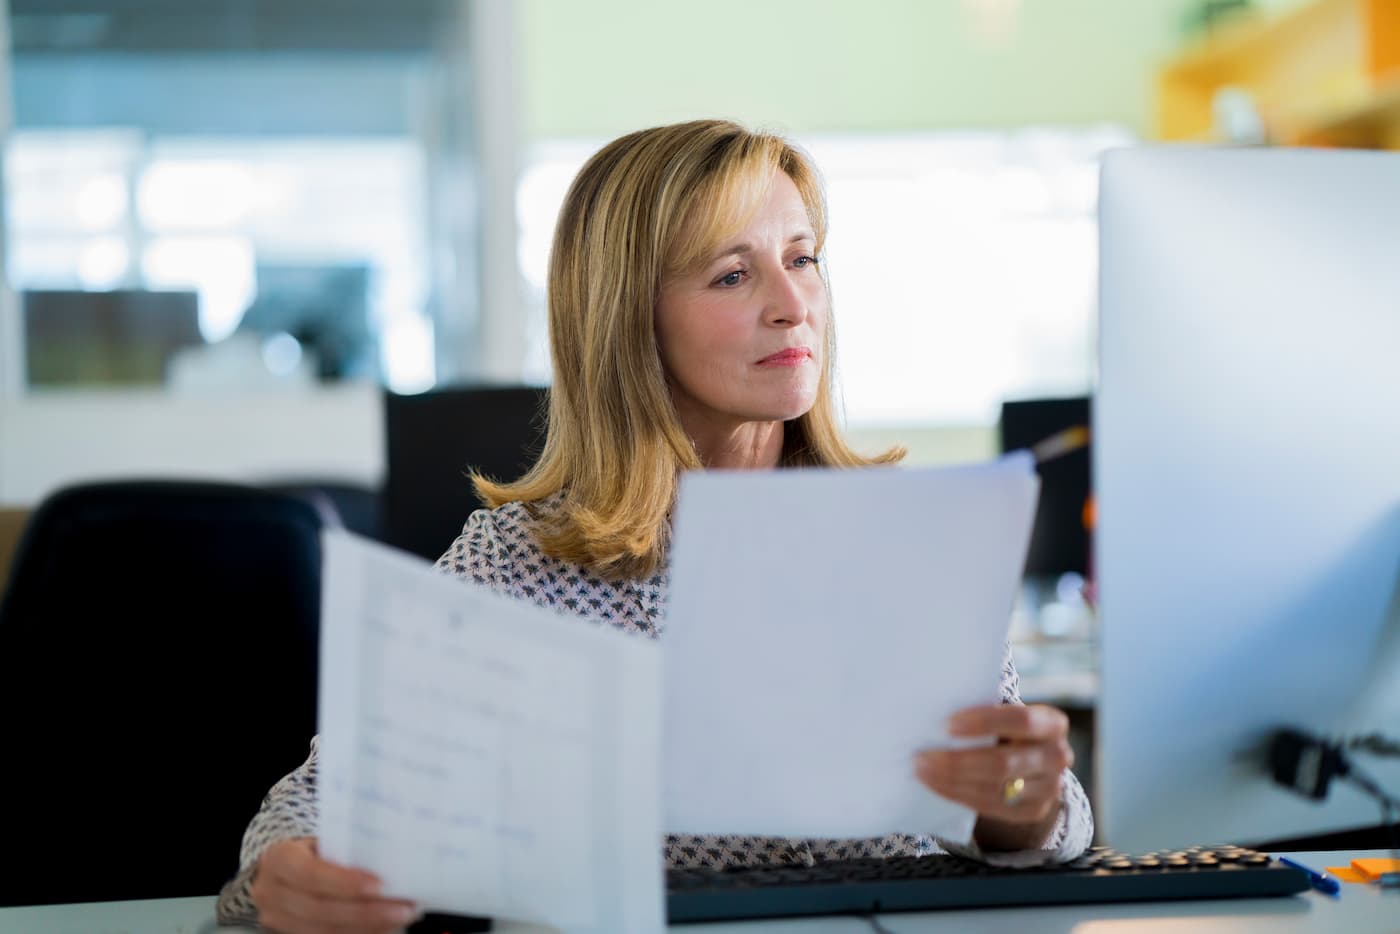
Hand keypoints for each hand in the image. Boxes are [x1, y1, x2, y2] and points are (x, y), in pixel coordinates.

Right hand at [251, 837, 418, 933]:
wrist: (291, 868)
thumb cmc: (317, 850)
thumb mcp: (324, 841)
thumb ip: (350, 851)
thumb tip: (397, 862)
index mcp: (279, 859)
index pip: (310, 874)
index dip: (344, 883)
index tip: (380, 885)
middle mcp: (271, 892)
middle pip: (318, 909)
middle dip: (365, 912)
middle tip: (404, 909)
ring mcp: (278, 919)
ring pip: (324, 932)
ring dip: (368, 927)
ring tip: (401, 917)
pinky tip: (386, 926)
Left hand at [913, 704, 1072, 849]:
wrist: (1031, 765)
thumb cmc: (1006, 729)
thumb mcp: (1005, 716)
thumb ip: (983, 714)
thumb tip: (933, 713)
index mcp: (1052, 723)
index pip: (1021, 720)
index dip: (985, 722)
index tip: (948, 725)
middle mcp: (1057, 756)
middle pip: (1002, 762)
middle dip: (957, 761)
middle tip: (921, 757)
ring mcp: (1049, 788)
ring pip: (994, 788)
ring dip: (952, 781)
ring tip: (922, 771)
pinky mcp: (1033, 810)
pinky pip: (991, 806)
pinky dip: (959, 795)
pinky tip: (937, 786)